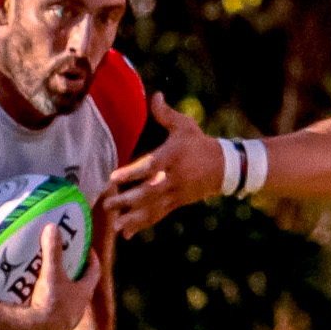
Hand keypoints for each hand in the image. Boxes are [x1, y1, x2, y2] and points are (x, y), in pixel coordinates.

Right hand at [25, 224, 101, 329]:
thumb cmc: (50, 303)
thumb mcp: (51, 274)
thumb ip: (52, 251)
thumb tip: (53, 227)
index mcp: (83, 292)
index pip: (94, 271)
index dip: (92, 259)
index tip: (87, 248)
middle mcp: (78, 307)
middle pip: (80, 286)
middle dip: (74, 273)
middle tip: (64, 260)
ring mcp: (66, 319)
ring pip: (67, 300)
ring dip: (60, 289)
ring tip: (47, 277)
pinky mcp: (53, 328)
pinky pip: (52, 312)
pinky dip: (46, 303)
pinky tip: (34, 298)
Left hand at [106, 94, 224, 234]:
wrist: (223, 168)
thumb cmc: (199, 144)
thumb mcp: (185, 125)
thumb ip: (166, 113)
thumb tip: (155, 95)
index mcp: (172, 158)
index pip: (150, 166)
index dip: (132, 173)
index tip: (113, 177)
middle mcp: (172, 178)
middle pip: (148, 192)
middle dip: (127, 200)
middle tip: (107, 204)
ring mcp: (175, 194)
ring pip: (151, 209)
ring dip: (132, 218)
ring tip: (114, 225)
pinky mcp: (176, 204)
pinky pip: (157, 216)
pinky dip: (142, 225)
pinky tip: (126, 234)